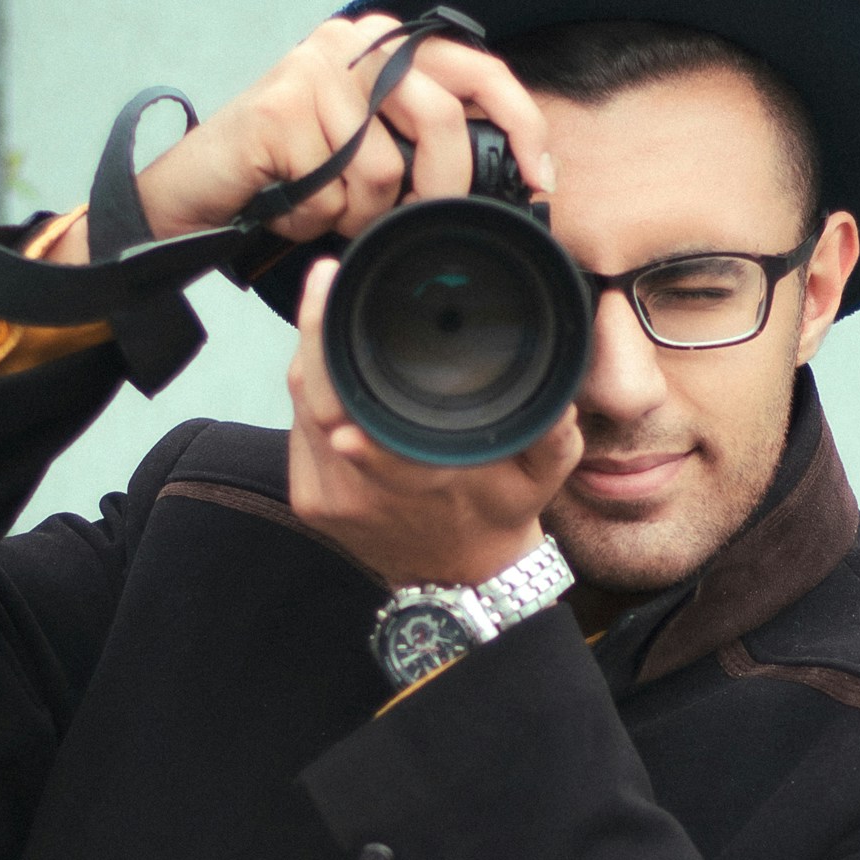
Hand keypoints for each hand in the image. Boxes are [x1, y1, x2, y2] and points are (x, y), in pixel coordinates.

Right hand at [41, 16, 555, 267]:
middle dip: (441, 190)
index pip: (476, 69)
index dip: (520, 122)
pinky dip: (317, 220)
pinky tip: (290, 207)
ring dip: (361, 214)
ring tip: (325, 209)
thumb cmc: (292, 179)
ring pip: (383, 171)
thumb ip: (426, 146)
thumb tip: (511, 180)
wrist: (196, 192)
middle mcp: (351, 41)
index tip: (541, 179)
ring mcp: (311, 70)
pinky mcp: (277, 109)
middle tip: (421, 225)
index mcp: (385, 46)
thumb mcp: (373, 155)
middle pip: (441, 119)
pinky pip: (332, 191)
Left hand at [287, 259, 582, 587]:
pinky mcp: (309, 501)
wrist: (461, 580)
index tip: (330, 288)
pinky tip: (327, 362)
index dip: (328, 345)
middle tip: (326, 279)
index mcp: (415, 477)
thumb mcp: (543, 479)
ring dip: (312, 357)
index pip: (352, 405)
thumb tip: (561, 403)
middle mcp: (361, 489)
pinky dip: (312, 393)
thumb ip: (554, 438)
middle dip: (314, 332)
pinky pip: (298, 431)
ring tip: (328, 306)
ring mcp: (328, 498)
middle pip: (314, 396)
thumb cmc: (499, 516)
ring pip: (301, 409)